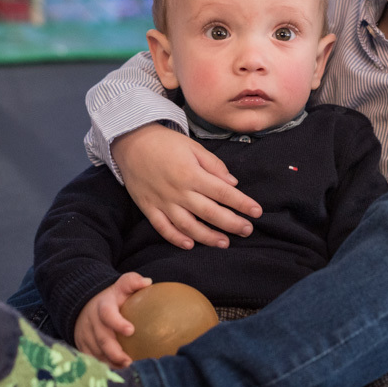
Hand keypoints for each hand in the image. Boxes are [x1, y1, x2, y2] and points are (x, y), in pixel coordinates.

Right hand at [72, 272, 153, 366]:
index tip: (131, 330)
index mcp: (103, 307)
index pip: (108, 314)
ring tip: (128, 371)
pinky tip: (118, 375)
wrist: (84, 305)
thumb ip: (132, 282)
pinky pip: (92, 360)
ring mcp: (86, 336)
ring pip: (97, 353)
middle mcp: (92, 322)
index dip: (117, 322)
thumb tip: (148, 282)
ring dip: (111, 364)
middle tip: (129, 361)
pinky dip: (104, 368)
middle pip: (102, 340)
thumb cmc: (111, 298)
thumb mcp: (120, 286)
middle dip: (115, 353)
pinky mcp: (83, 347)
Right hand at [112, 123, 262, 248]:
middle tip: (248, 230)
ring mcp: (162, 202)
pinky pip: (163, 228)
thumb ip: (214, 165)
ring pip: (188, 226)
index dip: (242, 203)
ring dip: (208, 237)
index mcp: (191, 174)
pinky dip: (176, 238)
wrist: (130, 142)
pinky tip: (190, 245)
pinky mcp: (148, 208)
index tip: (257, 212)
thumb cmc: (165, 142)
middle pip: (210, 213)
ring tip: (225, 242)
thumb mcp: (193, 146)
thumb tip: (233, 183)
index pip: (223, 192)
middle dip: (232, 223)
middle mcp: (178, 191)